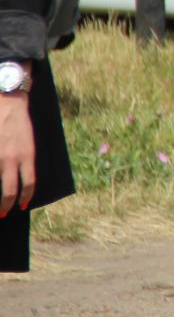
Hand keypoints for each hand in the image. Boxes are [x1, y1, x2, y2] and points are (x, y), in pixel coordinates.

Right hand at [0, 92, 32, 215]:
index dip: (26, 197)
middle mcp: (12, 158)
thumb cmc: (20, 122)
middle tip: (3, 213)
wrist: (9, 103)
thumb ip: (25, 160)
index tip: (23, 205)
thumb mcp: (28, 142)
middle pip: (9, 190)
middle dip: (6, 205)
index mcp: (27, 155)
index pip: (29, 184)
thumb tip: (20, 177)